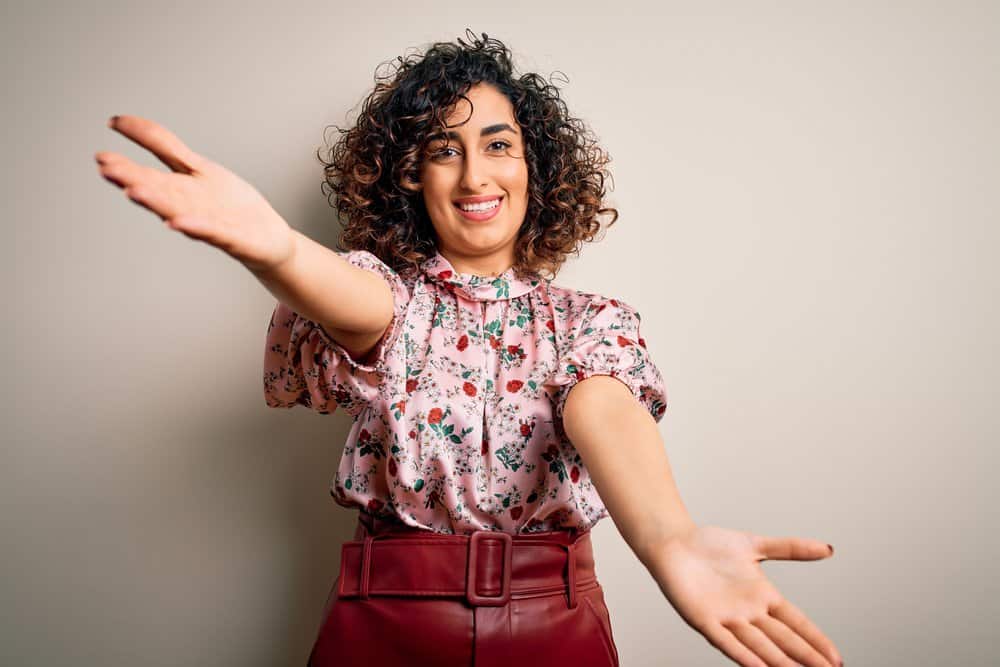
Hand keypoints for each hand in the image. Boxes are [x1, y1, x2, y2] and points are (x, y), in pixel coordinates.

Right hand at [95, 115, 294, 271]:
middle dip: (133, 180)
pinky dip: (196, 227)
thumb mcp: (196, 166)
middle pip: (159, 191)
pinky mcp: (232, 238)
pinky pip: (212, 232)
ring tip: (135, 192)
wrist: (268, 241)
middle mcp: (189, 206)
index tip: (102, 156)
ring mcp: (209, 222)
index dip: (127, 164)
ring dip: (156, 202)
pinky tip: (178, 223)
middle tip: (107, 169)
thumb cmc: (230, 205)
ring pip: (178, 211)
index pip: (149, 173)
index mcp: (180, 188)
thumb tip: (126, 122)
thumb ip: (163, 146)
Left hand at [649, 524, 842, 666]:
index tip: (836, 659)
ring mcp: (727, 617)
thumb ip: (790, 548)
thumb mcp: (755, 544)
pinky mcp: (702, 619)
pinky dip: (742, 655)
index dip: (816, 640)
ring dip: (779, 662)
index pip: (797, 623)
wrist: (673, 541)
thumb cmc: (710, 544)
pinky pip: (725, 641)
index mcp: (763, 596)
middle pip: (783, 639)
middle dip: (805, 657)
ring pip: (759, 645)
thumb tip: (828, 548)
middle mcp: (748, 612)